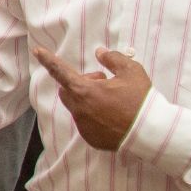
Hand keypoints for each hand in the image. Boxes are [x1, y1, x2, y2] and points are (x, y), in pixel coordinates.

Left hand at [34, 46, 151, 151]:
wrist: (152, 132)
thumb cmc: (141, 100)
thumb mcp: (131, 72)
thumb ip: (113, 59)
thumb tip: (100, 53)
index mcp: (84, 91)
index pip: (60, 71)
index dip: (48, 59)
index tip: (37, 51)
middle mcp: (79, 109)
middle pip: (68, 90)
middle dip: (81, 84)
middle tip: (104, 84)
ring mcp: (84, 126)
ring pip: (77, 107)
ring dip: (87, 101)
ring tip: (112, 101)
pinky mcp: (91, 138)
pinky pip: (86, 123)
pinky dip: (95, 117)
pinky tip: (114, 117)